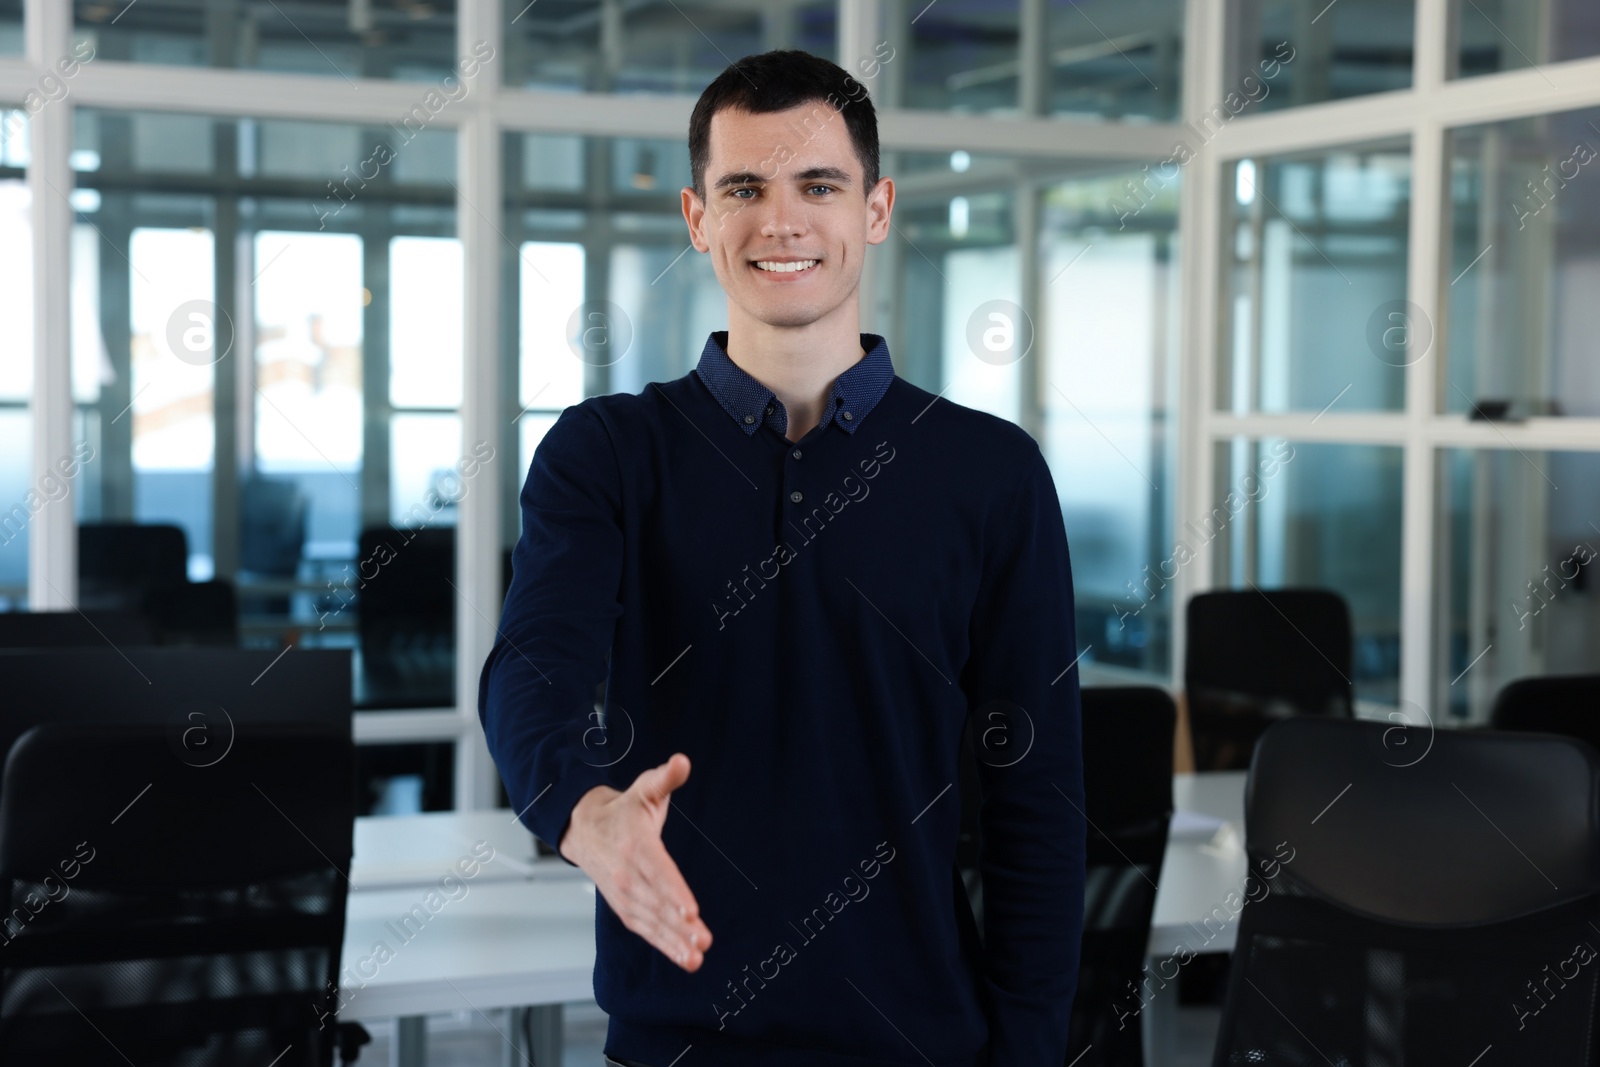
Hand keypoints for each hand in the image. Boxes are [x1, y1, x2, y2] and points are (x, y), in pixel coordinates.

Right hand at [559, 753, 712, 971]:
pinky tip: (683, 957)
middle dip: (679, 926)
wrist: (582, 828)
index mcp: (635, 844)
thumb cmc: (622, 810)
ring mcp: (623, 893)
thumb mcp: (644, 788)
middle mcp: (627, 873)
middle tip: (702, 942)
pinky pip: (644, 929)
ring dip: (673, 942)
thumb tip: (681, 762)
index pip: (658, 871)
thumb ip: (666, 778)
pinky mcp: (624, 906)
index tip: (691, 910)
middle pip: (656, 903)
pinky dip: (663, 945)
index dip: (674, 892)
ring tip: (695, 958)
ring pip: (651, 921)